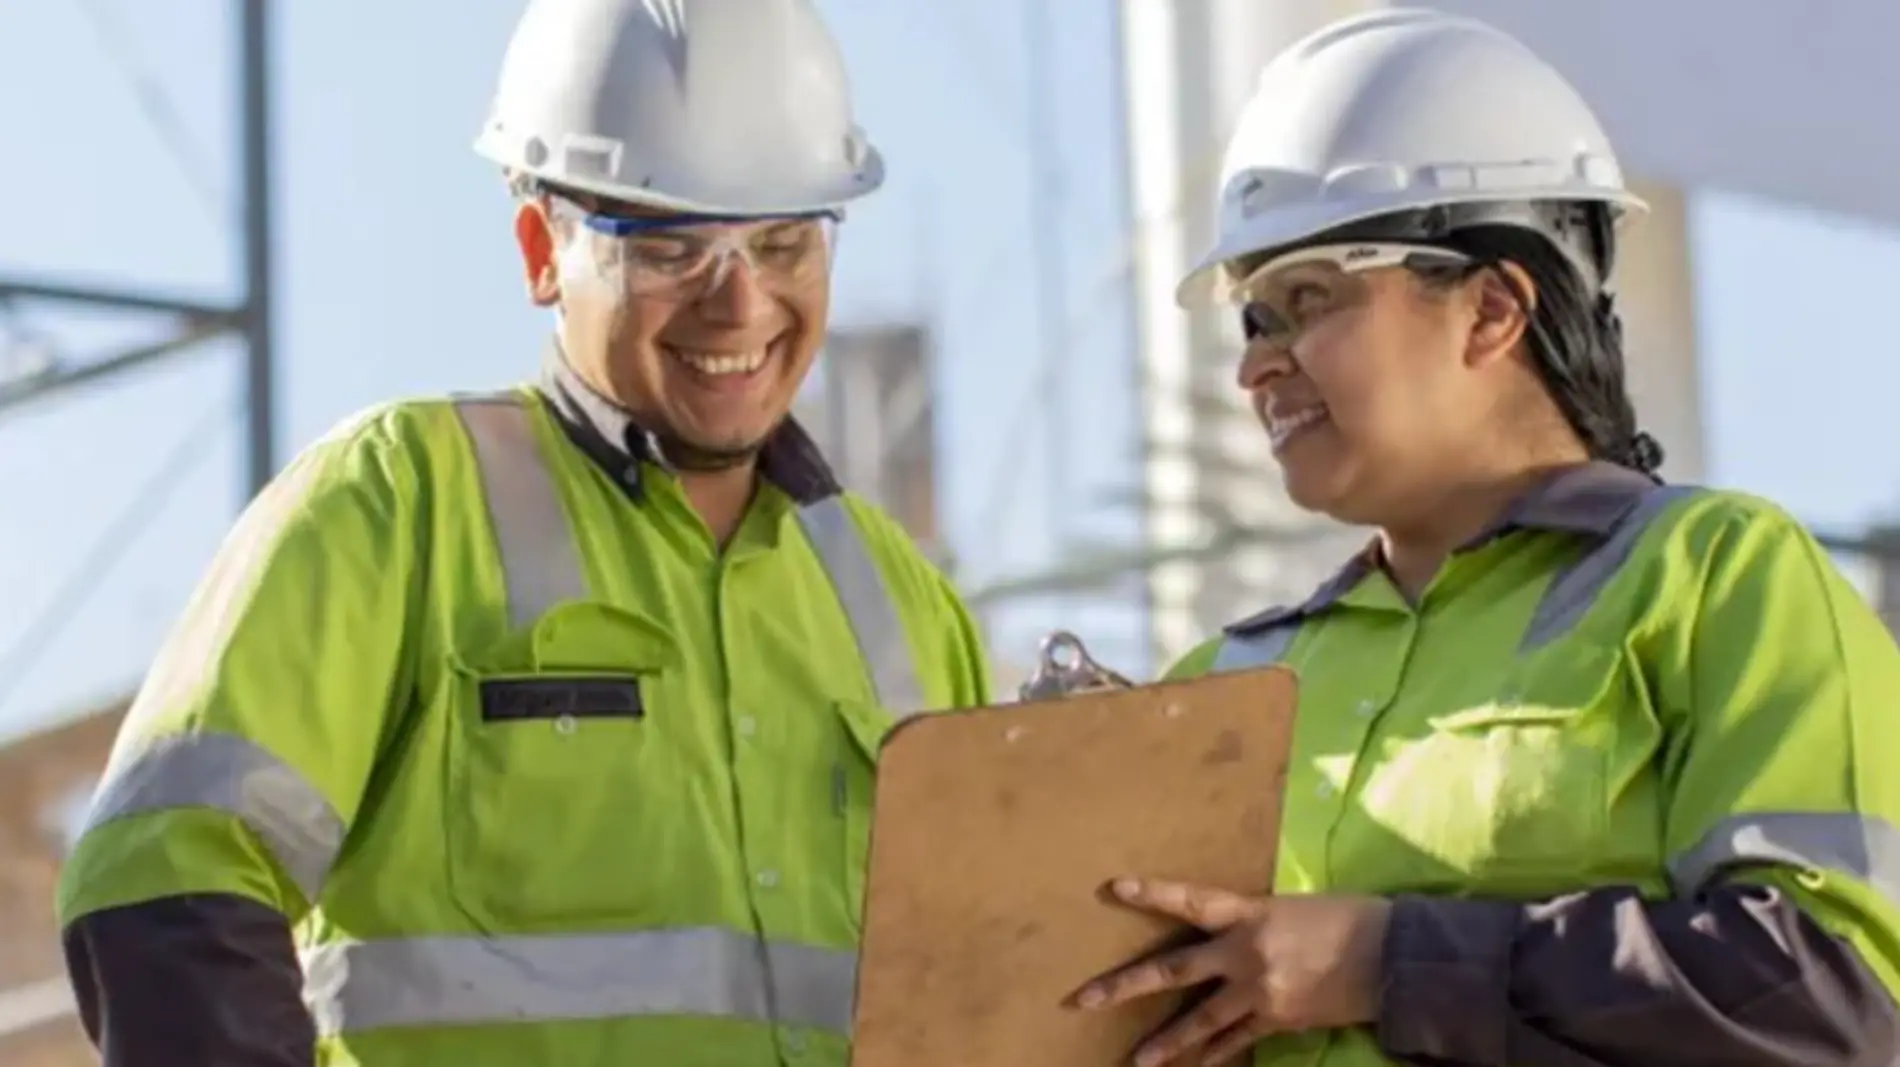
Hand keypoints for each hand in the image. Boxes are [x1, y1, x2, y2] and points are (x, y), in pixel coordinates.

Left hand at [1067, 878, 1392, 1066]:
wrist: (1393, 957)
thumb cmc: (1347, 918)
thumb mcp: (1291, 905)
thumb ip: (1252, 919)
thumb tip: (1231, 931)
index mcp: (1249, 912)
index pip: (1190, 900)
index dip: (1152, 895)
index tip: (1114, 888)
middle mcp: (1245, 951)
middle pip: (1173, 969)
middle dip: (1124, 986)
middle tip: (1082, 999)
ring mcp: (1259, 991)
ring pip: (1200, 1020)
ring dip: (1166, 1042)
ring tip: (1135, 1060)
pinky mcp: (1278, 1020)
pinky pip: (1238, 1040)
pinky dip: (1217, 1053)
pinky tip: (1196, 1065)